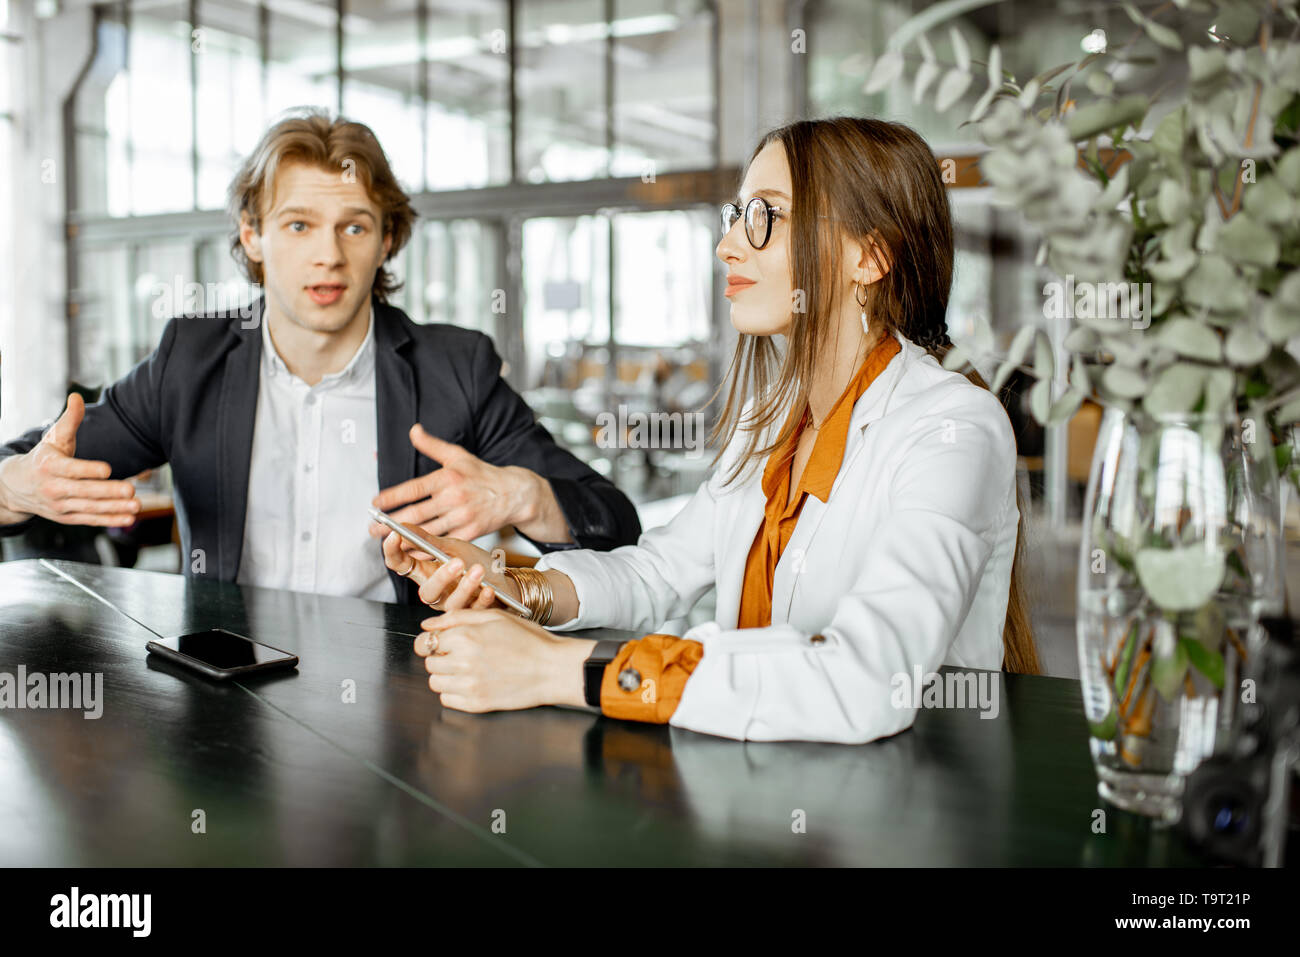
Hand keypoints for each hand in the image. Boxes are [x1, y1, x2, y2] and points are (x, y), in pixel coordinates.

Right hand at [0, 393, 139, 526]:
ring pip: (90, 508)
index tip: (108, 469)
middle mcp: (53, 488)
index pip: (70, 469)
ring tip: (136, 506)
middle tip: (131, 490)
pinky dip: (109, 520)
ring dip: (114, 508)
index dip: (88, 470)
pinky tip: (129, 519)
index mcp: (49, 466)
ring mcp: (60, 505)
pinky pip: (90, 520)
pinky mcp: (68, 517)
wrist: (17, 486)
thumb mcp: (53, 438)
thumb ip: (69, 420)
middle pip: (83, 491)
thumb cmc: (43, 458)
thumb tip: (76, 397)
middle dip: (108, 492)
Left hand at [369, 424, 536, 541]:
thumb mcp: (458, 455)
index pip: (414, 488)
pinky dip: (427, 548)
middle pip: (416, 513)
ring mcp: (463, 517)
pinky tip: (413, 551)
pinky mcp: (471, 533)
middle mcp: (454, 498)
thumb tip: (414, 430)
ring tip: (387, 541)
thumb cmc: (482, 475)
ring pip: (428, 530)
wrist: (514, 494)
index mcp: (448, 478)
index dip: (392, 497)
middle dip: (391, 523)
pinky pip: (444, 543)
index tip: (376, 503)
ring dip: (405, 537)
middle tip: (373, 528)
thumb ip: (432, 445)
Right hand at [382, 530, 522, 612]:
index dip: (392, 552)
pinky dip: (482, 600)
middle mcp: (436, 592)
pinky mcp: (474, 612)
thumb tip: (402, 525)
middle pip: (428, 591)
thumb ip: (427, 540)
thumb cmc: (472, 561)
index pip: (400, 565)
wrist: (503, 577)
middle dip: (441, 577)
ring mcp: (454, 604)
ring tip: (478, 570)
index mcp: (425, 573)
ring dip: (466, 587)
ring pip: (453, 604)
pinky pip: (475, 611)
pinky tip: (489, 589)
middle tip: (457, 562)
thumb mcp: (450, 547)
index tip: (394, 534)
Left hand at [415, 608, 593, 711]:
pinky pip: (447, 699)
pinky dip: (454, 692)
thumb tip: (427, 624)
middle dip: (441, 657)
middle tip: (462, 654)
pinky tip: (473, 682)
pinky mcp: (476, 704)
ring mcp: (469, 685)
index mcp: (465, 636)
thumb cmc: (529, 641)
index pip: (425, 641)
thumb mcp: (495, 617)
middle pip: (429, 663)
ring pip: (435, 682)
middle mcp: (463, 662)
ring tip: (468, 669)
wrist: (552, 668)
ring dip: (446, 675)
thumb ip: (457, 617)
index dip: (434, 640)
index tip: (442, 642)